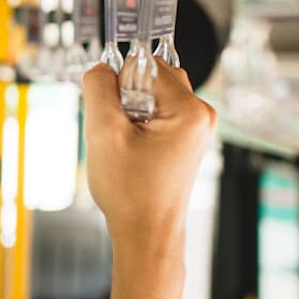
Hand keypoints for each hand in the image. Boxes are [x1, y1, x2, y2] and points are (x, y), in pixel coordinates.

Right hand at [82, 58, 216, 298]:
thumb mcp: (103, 133)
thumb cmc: (130, 192)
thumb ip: (99, 88)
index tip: (116, 117)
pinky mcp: (186, 136)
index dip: (120, 86)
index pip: (146, 65)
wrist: (146, 233)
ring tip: (126, 144)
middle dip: (126, 97)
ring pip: (152, 93)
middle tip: (120, 134)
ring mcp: (196, 126)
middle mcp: (200, 114)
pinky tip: (133, 150)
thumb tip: (101, 67)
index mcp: (190, 110)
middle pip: (152, 76)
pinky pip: (157, 110)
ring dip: (130, 110)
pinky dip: (138, 123)